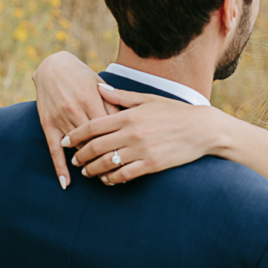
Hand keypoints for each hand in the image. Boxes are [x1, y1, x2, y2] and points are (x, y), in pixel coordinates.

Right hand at [32, 51, 116, 188]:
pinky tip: (66, 183)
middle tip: (120, 173)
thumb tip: (128, 123)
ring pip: (77, 147)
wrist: (52, 66)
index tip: (132, 157)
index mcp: (91, 99)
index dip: (120, 143)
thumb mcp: (99, 85)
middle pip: (94, 141)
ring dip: (89, 164)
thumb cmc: (82, 76)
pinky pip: (54, 150)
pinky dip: (60, 167)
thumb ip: (113, 103)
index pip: (108, 128)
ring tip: (102, 179)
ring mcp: (60, 118)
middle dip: (107, 157)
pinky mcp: (47, 124)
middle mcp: (75, 109)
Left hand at [60, 86, 215, 183]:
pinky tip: (107, 180)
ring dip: (93, 169)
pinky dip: (112, 179)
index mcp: (130, 115)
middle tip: (73, 160)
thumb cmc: (174, 112)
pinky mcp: (152, 165)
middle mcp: (133, 133)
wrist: (202, 129)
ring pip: (107, 163)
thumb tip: (99, 87)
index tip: (65, 140)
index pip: (93, 126)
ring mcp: (142, 150)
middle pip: (96, 146)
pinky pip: (124, 175)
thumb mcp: (148, 99)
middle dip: (80, 155)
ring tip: (87, 172)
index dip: (76, 134)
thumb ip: (121, 97)